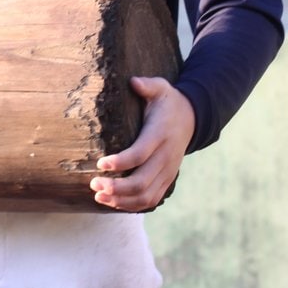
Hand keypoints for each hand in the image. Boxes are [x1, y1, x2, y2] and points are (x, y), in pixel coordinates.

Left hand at [89, 76, 193, 211]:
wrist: (192, 118)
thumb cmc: (168, 102)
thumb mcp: (161, 88)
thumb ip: (147, 85)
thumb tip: (133, 82)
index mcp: (160, 135)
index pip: (140, 153)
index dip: (120, 162)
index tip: (100, 163)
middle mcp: (166, 157)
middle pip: (141, 181)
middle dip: (116, 187)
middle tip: (94, 184)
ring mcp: (168, 171)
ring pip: (146, 195)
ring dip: (121, 200)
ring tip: (98, 195)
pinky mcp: (167, 179)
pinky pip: (151, 200)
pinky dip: (131, 205)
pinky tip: (112, 202)